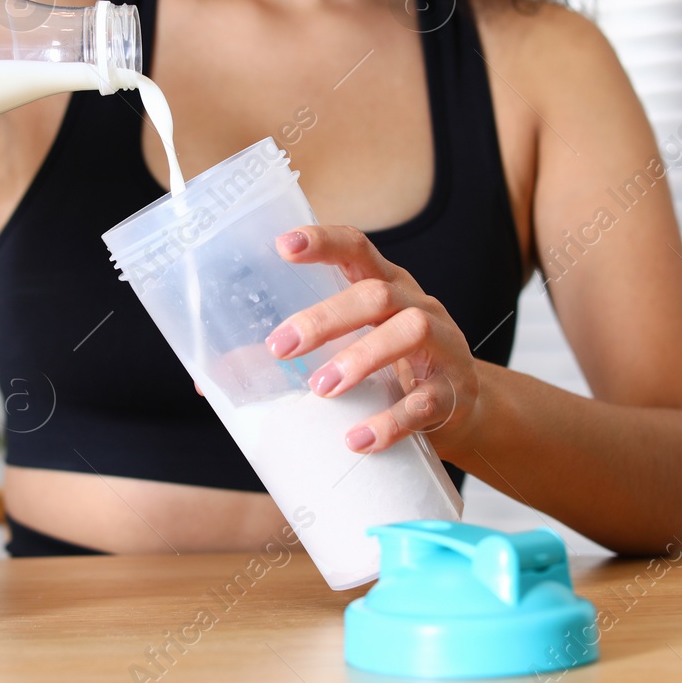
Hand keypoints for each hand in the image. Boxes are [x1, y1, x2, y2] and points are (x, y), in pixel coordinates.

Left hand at [264, 225, 483, 458]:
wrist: (465, 409)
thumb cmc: (393, 369)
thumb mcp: (352, 348)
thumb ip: (298, 353)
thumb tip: (215, 376)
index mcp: (386, 286)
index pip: (357, 247)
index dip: (322, 242)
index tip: (282, 245)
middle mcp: (417, 306)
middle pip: (376, 294)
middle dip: (325, 317)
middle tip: (280, 346)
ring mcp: (442, 346)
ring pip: (408, 332)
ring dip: (360, 358)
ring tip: (321, 389)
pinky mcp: (454, 392)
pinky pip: (425, 402)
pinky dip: (390, 421)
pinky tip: (357, 440)